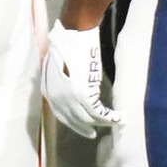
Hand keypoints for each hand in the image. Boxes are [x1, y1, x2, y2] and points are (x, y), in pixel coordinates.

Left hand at [42, 20, 118, 137]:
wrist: (74, 32)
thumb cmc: (68, 43)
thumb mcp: (57, 64)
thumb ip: (60, 79)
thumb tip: (69, 88)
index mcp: (48, 90)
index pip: (61, 114)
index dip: (72, 123)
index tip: (81, 127)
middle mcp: (56, 97)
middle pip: (73, 120)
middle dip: (84, 128)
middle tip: (93, 135)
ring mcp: (69, 97)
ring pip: (88, 117)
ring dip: (102, 122)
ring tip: (114, 122)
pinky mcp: (83, 94)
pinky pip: (98, 112)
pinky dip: (109, 117)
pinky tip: (118, 118)